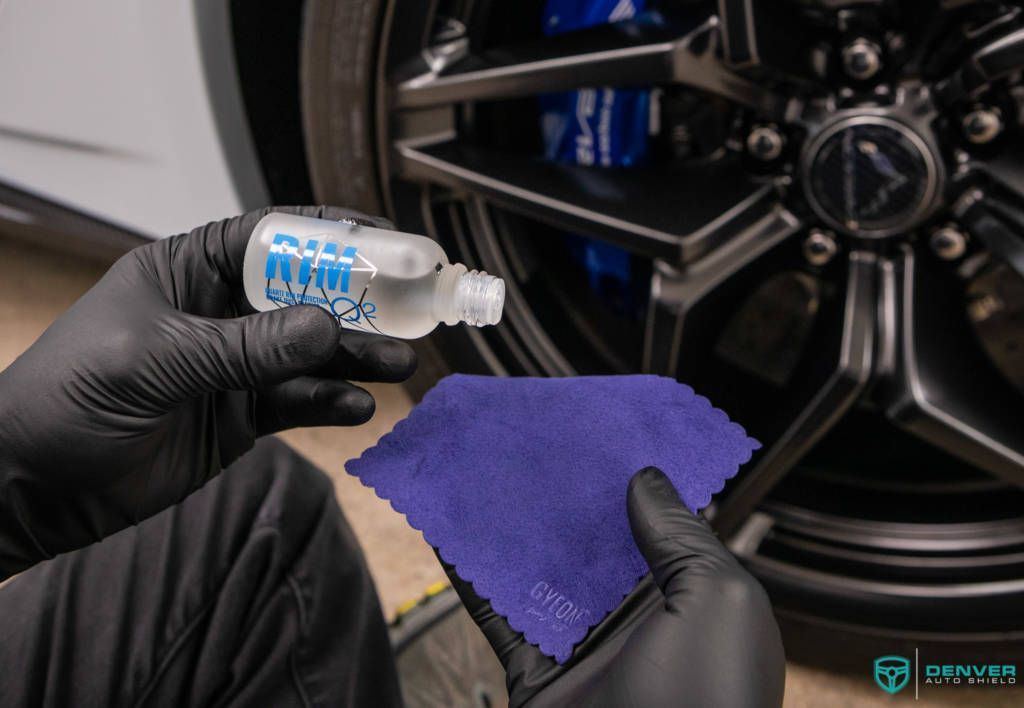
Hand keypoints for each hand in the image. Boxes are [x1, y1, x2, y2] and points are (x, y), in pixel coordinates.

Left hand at [0, 206, 416, 576]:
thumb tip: (328, 324)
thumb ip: (243, 346)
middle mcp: (219, 314)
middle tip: (413, 311)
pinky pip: (298, 403)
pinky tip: (356, 408)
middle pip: (306, 296)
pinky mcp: (241, 416)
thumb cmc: (67, 399)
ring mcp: (233, 367)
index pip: (271, 238)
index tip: (388, 242)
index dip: (331, 235)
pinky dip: (329, 404)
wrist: (32, 487)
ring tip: (398, 365)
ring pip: (311, 354)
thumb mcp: (155, 360)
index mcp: (188, 272)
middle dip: (359, 303)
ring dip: (355, 358)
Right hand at [444, 467, 784, 707]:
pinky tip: (449, 531)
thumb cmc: (703, 703)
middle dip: (564, 491)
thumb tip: (646, 477)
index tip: (598, 426)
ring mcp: (585, 643)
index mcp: (690, 595)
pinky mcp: (538, 671)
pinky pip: (500, 613)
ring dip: (512, 523)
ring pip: (542, 568)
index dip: (631, 472)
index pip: (659, 518)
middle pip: (593, 537)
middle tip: (530, 436)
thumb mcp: (716, 602)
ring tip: (482, 469)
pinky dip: (472, 574)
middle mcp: (638, 614)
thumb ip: (682, 536)